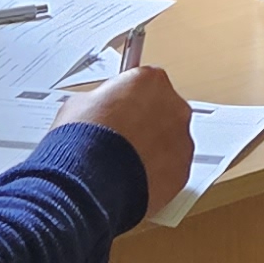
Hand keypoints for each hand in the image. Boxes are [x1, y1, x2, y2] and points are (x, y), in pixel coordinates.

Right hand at [70, 56, 194, 209]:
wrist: (91, 180)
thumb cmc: (85, 140)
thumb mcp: (79, 103)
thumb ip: (100, 99)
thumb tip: (97, 107)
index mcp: (152, 81)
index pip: (145, 82)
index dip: (128, 97)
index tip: (119, 106)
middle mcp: (175, 107)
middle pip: (163, 110)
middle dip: (144, 123)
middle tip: (120, 136)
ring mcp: (182, 140)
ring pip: (170, 141)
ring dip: (152, 148)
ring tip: (123, 161)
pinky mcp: (183, 170)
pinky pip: (171, 168)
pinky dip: (156, 173)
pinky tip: (132, 177)